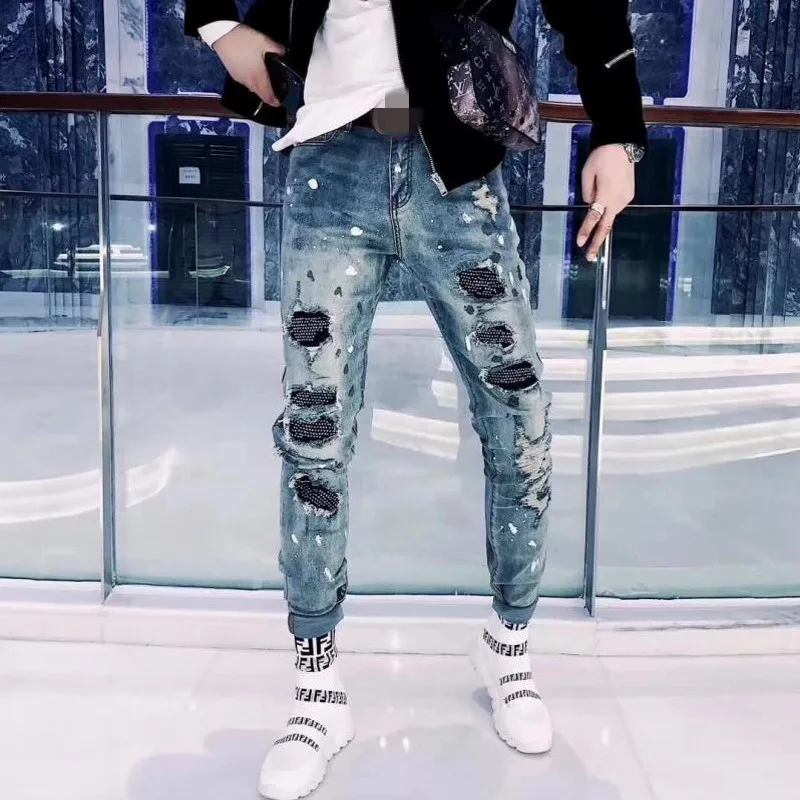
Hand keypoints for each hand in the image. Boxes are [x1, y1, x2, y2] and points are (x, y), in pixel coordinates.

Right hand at [212, 25, 285, 106]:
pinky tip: (254, 71)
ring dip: (259, 87)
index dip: (275, 102)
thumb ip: (277, 49)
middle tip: (275, 90)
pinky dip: (252, 81)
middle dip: (268, 95)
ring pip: (252, 88)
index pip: (268, 97)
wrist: (221, 34)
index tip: (279, 102)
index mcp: (258, 77)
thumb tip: (284, 53)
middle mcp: (249, 82)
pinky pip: (245, 82)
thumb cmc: (244, 40)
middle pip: (260, 94)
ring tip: (265, 79)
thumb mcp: (264, 41)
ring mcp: (240, 79)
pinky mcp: (233, 74)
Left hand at [576, 144, 635, 261]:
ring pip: (610, 213)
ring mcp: (625, 198)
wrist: (623, 144)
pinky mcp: (630, 194)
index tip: (580, 243)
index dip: (586, 231)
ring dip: (602, 215)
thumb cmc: (602, 157)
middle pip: (606, 226)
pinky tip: (606, 190)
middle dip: (597, 242)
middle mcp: (618, 200)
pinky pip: (615, 205)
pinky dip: (609, 205)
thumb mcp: (587, 173)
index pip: (593, 218)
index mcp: (605, 195)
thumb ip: (586, 193)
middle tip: (590, 257)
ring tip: (600, 190)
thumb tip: (590, 204)